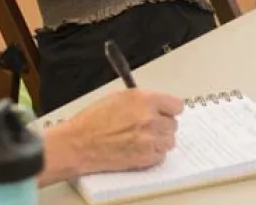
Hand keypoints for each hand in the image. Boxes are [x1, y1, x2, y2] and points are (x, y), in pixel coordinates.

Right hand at [55, 88, 183, 175]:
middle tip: (148, 126)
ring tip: (142, 139)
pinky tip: (139, 148)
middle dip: (162, 125)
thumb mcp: (118, 98)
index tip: (166, 112)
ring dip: (159, 140)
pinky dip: (153, 153)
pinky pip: (161, 155)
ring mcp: (150, 139)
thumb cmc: (91, 122)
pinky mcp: (146, 157)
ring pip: (169, 141)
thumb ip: (142, 100)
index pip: (176, 105)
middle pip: (173, 124)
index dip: (169, 109)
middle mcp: (150, 118)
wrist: (78, 144)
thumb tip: (157, 105)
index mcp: (144, 100)